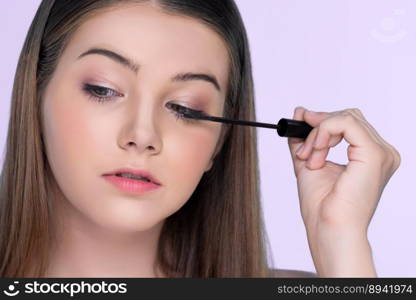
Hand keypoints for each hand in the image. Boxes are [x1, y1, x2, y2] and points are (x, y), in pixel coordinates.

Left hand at [287, 107, 400, 275]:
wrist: (328, 228)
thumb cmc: (322, 205)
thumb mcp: (309, 161)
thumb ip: (306, 137)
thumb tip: (300, 111)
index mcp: (370, 156)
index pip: (349, 123)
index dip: (322, 123)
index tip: (300, 129)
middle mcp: (382, 153)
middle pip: (348, 116)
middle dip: (318, 129)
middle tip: (305, 151)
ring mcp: (381, 153)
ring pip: (345, 118)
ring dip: (318, 135)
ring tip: (310, 159)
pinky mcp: (374, 154)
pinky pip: (345, 123)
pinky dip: (323, 132)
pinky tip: (316, 154)